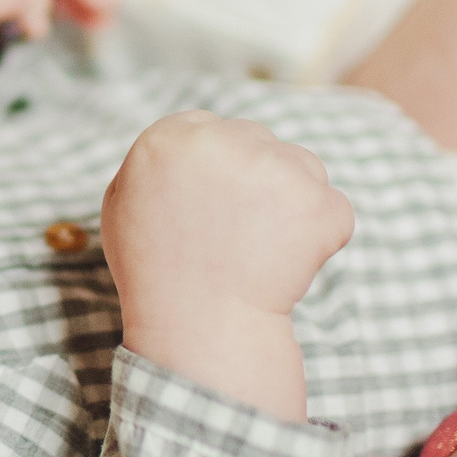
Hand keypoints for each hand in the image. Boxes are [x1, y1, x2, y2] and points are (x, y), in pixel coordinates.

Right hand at [103, 111, 354, 321]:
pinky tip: (288, 263)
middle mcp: (222, 141)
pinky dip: (321, 236)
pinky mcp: (318, 202)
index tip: (215, 205)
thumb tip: (189, 143)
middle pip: (258, 141)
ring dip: (292, 200)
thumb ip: (154, 162)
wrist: (200, 328)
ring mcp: (275, 169)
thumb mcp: (123, 205)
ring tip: (261, 249)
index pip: (210, 129)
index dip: (216, 170)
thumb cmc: (156, 273)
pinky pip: (334, 208)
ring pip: (303, 166)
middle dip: (256, 180)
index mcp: (169, 137)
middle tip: (238, 233)